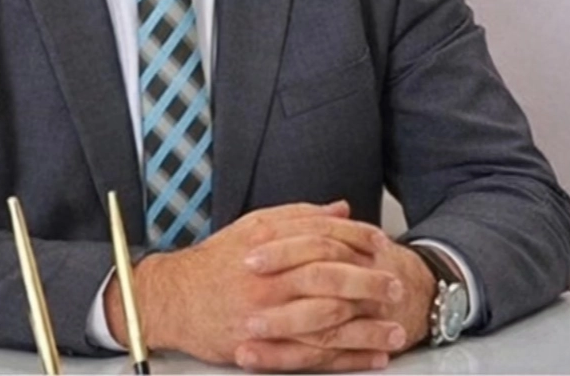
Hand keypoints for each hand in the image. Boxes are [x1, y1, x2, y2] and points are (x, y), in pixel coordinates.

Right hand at [104, 202, 407, 370]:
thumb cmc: (215, 262)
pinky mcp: (263, 347)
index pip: (322, 237)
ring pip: (326, 322)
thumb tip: (341, 210)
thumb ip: (299, 217)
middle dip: (369, 284)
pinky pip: (313, 356)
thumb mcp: (253, 227)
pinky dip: (346, 359)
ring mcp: (266, 315)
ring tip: (396, 332)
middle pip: (330, 279)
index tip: (381, 244)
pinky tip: (371, 358)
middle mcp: (268, 278)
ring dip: (367, 329)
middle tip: (396, 287)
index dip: (356, 239)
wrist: (173, 300)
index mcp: (268, 243)